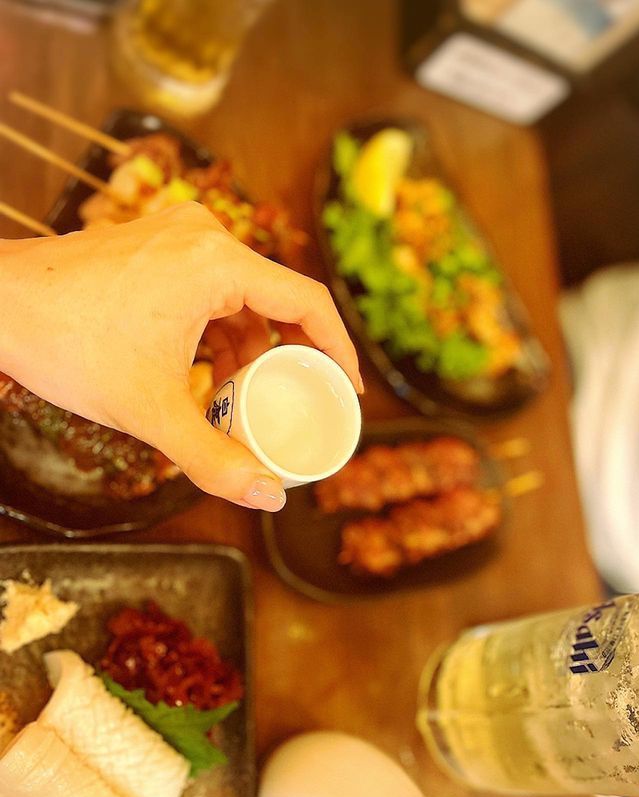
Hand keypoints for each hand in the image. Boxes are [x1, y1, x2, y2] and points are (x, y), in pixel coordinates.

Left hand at [0, 202, 361, 510]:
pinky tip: (207, 370)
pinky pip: (211, 289)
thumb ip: (215, 460)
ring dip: (251, 347)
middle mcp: (205, 236)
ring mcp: (178, 235)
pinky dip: (220, 330)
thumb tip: (271, 496)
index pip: (309, 303)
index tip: (348, 389)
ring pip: (242, 296)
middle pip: (277, 299)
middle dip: (289, 358)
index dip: (339, 350)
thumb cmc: (66, 345)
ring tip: (241, 396)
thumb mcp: (151, 411)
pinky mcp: (156, 245)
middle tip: (296, 402)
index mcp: (217, 263)